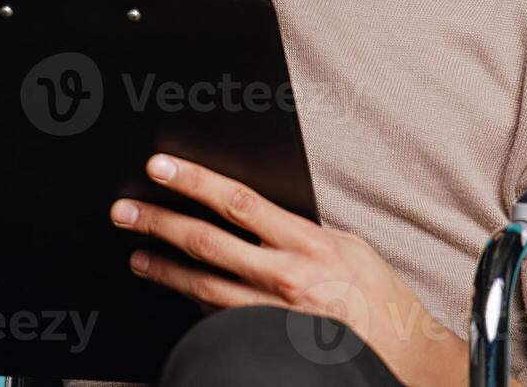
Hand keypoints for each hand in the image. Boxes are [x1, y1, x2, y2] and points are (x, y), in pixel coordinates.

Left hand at [110, 154, 472, 386]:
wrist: (402, 358)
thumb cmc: (381, 302)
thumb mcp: (350, 248)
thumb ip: (303, 232)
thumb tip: (262, 216)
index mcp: (307, 243)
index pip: (238, 202)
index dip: (195, 182)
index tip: (162, 168)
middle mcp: (285, 277)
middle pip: (207, 243)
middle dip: (159, 223)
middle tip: (124, 211)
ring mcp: (271, 315)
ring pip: (203, 287)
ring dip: (163, 269)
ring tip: (138, 256)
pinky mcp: (265, 342)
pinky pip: (221, 320)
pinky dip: (196, 305)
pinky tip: (178, 294)